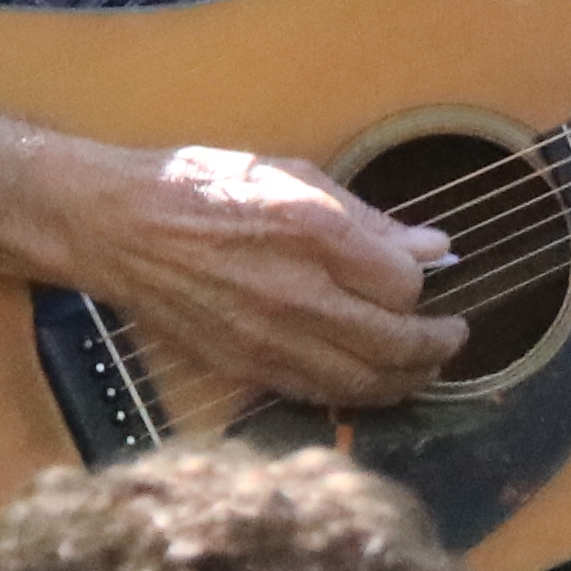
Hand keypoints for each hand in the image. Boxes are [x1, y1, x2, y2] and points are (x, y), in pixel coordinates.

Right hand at [0, 117, 461, 416]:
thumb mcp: (293, 175)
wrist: (117, 227)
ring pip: (361, 383)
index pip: (404, 284)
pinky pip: (317, 394)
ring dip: (406, 381)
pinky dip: (354, 394)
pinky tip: (368, 380)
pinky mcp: (243, 366)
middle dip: (437, 347)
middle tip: (453, 337)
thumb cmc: (202, 187)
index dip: (423, 284)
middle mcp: (296, 293)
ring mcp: (268, 338)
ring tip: (424, 367)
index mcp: (314, 233)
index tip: (423, 275)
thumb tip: (432, 246)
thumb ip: (368, 219)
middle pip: (395, 345)